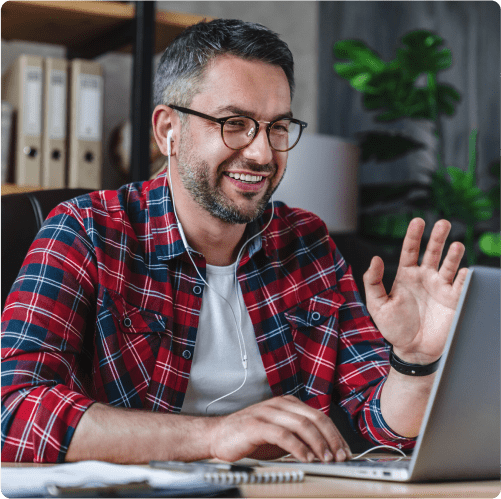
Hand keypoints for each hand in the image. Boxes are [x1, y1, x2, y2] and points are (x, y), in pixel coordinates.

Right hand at [208, 395, 350, 462]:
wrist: (217, 436)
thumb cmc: (249, 437)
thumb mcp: (279, 435)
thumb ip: (299, 437)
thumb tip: (325, 451)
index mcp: (287, 404)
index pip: (319, 416)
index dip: (335, 434)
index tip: (345, 451)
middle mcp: (280, 404)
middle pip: (314, 418)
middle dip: (331, 439)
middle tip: (340, 457)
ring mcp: (267, 412)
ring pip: (302, 424)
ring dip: (318, 444)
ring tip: (326, 459)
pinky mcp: (256, 425)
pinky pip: (283, 435)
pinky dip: (298, 448)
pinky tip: (306, 458)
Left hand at [363, 218, 467, 363]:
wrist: (413, 350)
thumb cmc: (393, 328)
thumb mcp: (377, 305)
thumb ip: (373, 282)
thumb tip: (375, 259)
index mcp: (406, 276)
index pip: (410, 251)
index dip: (413, 236)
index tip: (418, 221)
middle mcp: (425, 278)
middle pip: (433, 252)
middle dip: (438, 238)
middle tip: (444, 223)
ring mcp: (440, 288)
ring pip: (449, 265)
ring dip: (453, 254)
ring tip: (456, 245)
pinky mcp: (454, 300)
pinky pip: (462, 285)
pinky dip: (465, 277)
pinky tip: (465, 270)